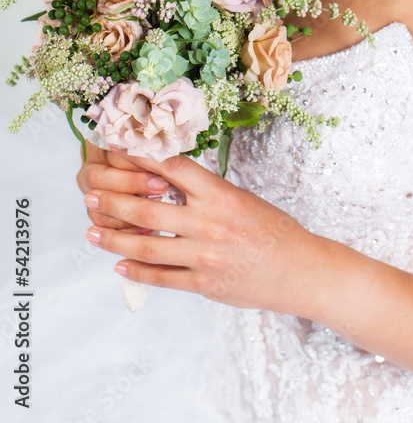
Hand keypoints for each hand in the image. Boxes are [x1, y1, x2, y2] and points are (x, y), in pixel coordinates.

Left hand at [81, 149, 321, 313]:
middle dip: (113, 202)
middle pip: (147, 208)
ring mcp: (204, 256)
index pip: (171, 169)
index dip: (140, 158)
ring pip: (146, 246)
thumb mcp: (243, 199)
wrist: (300, 269)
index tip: (118, 151)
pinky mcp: (204, 284)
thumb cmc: (275, 230)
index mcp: (220, 195)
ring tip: (91, 233)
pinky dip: (136, 272)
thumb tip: (170, 183)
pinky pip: (161, 277)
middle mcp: (209, 223)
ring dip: (114, 240)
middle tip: (90, 196)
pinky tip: (119, 267)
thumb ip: (208, 193)